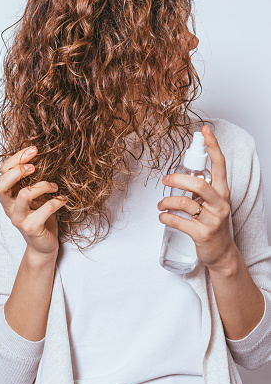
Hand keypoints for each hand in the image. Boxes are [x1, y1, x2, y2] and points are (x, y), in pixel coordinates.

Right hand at [0, 145, 67, 259]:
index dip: (15, 159)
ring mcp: (19, 219)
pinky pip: (44, 210)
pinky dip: (57, 201)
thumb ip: (32, 180)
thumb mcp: (34, 196)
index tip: (33, 150)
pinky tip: (63, 199)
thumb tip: (40, 153)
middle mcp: (9, 207)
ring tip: (55, 187)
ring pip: (24, 195)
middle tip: (35, 167)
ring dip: (42, 186)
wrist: (43, 245)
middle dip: (18, 171)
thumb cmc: (41, 216)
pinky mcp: (32, 228)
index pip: (2, 173)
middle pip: (0, 185)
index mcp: (8, 196)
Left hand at [157, 125, 235, 270]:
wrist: (222, 253)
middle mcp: (220, 204)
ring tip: (160, 205)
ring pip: (185, 203)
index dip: (213, 146)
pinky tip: (162, 217)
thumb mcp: (212, 204)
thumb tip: (179, 175)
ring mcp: (212, 220)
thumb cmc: (213, 223)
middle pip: (199, 184)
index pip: (220, 165)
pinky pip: (179, 222)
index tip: (205, 131)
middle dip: (178, 179)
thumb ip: (201, 189)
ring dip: (167, 202)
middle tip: (165, 180)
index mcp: (222, 193)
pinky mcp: (202, 235)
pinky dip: (166, 218)